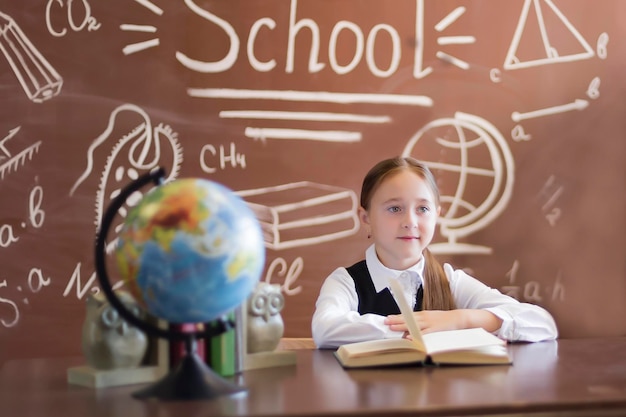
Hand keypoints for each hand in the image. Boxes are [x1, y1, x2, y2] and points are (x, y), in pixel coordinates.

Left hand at [385, 309, 502, 333]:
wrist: (460, 318)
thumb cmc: (446, 321)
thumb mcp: (432, 319)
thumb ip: (422, 324)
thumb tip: (410, 330)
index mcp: (424, 315)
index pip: (407, 315)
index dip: (397, 317)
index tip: (387, 318)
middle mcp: (425, 318)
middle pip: (407, 318)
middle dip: (395, 320)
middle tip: (385, 321)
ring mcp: (430, 323)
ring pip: (413, 324)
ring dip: (402, 326)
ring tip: (392, 327)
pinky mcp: (436, 330)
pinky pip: (424, 333)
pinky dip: (416, 335)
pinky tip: (409, 337)